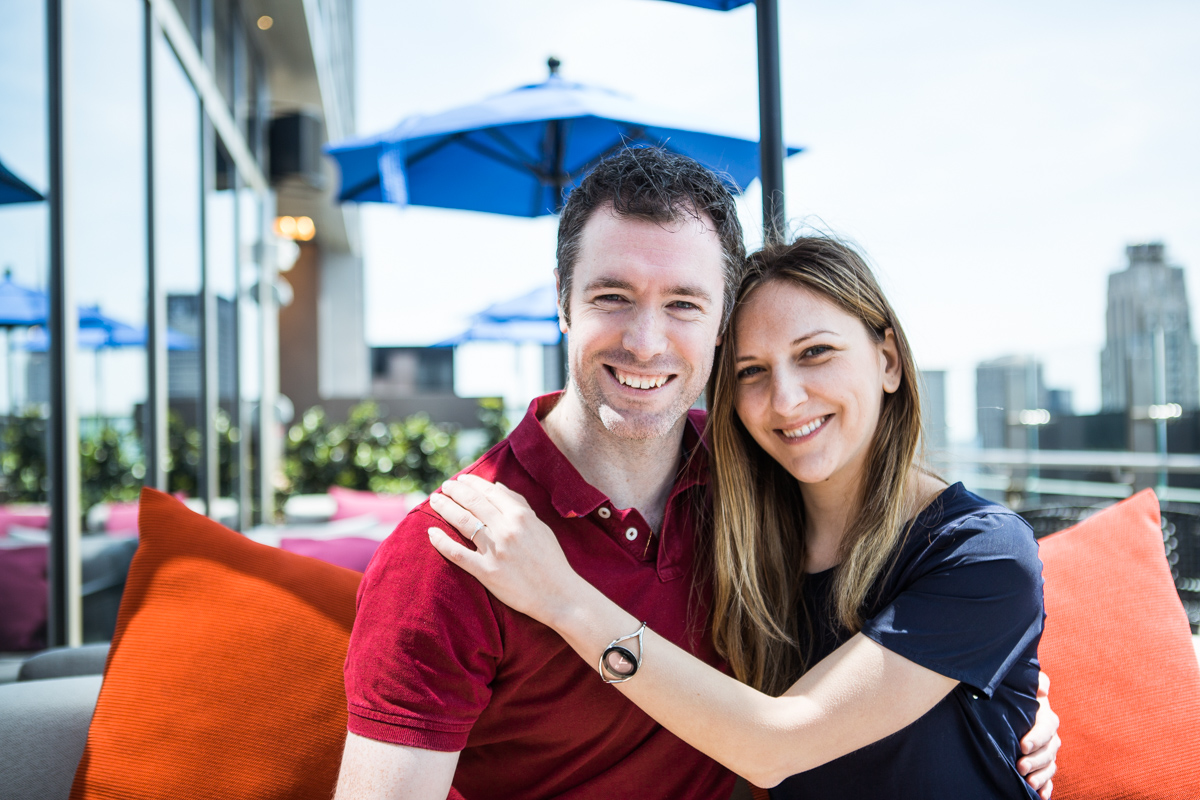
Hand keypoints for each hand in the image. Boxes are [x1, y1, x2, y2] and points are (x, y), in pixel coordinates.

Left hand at [427, 474, 581, 626]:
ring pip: (463, 522)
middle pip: (473, 503)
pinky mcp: (487, 572)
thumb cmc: (551, 560)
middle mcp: (507, 529)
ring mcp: (496, 550)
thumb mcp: (540, 527)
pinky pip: (458, 554)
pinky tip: (431, 532)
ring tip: (435, 500)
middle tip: (444, 486)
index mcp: (522, 516)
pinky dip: (442, 542)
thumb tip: (497, 486)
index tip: (461, 480)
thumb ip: (520, 505)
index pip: (490, 492)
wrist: (558, 595)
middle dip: (455, 491)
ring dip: (445, 508)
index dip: (472, 483)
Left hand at [1017, 671, 1059, 798]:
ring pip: (1050, 766)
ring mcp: (1047, 752)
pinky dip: (1046, 787)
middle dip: (1036, 760)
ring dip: (1041, 776)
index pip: (1047, 726)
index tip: (1023, 746)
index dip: (1037, 736)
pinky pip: (1048, 779)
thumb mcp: (1018, 686)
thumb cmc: (1011, 696)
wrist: (1004, 710)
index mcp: (1044, 716)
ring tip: (1029, 783)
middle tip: (1020, 766)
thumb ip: (1032, 682)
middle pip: (1049, 750)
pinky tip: (1042, 796)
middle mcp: (1049, 736)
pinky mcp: (1041, 766)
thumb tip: (1042, 687)